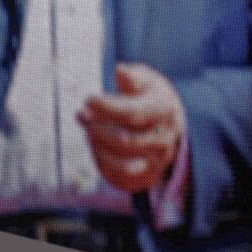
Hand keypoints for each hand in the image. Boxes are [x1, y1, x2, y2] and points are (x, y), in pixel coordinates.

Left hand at [77, 63, 184, 194]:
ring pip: (123, 166)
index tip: (88, 99)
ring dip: (98, 149)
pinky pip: (120, 180)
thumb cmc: (151, 98)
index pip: (131, 113)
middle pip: (124, 141)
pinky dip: (102, 164)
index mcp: (163, 112)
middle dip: (96, 127)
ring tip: (88, 131)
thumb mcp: (147, 80)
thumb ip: (133, 76)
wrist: (170, 126)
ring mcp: (156, 162)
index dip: (105, 107)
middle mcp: (163, 141)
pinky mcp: (145, 178)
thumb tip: (121, 71)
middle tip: (82, 115)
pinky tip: (95, 146)